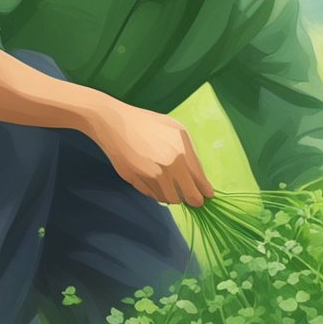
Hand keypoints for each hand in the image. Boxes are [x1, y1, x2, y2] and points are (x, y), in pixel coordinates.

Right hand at [87, 100, 214, 206]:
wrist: (116, 124)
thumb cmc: (148, 124)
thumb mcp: (177, 131)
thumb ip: (190, 154)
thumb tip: (199, 178)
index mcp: (182, 153)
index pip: (200, 182)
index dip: (204, 193)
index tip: (206, 196)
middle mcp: (169, 167)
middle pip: (189, 196)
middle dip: (192, 199)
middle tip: (192, 198)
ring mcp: (152, 176)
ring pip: (171, 199)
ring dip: (173, 195)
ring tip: (169, 183)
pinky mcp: (138, 182)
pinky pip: (154, 196)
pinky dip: (157, 192)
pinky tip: (154, 180)